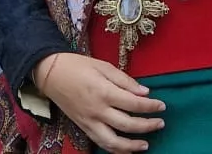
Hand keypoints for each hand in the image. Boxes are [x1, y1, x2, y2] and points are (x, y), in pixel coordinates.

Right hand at [32, 53, 164, 152]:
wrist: (50, 74)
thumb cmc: (77, 66)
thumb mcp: (103, 66)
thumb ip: (125, 80)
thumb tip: (144, 92)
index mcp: (103, 91)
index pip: (133, 104)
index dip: (150, 106)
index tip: (162, 106)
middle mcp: (97, 110)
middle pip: (127, 124)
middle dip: (147, 126)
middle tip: (160, 123)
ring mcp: (89, 122)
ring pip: (113, 142)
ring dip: (131, 146)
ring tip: (145, 145)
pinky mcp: (83, 127)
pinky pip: (100, 143)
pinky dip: (115, 149)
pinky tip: (126, 149)